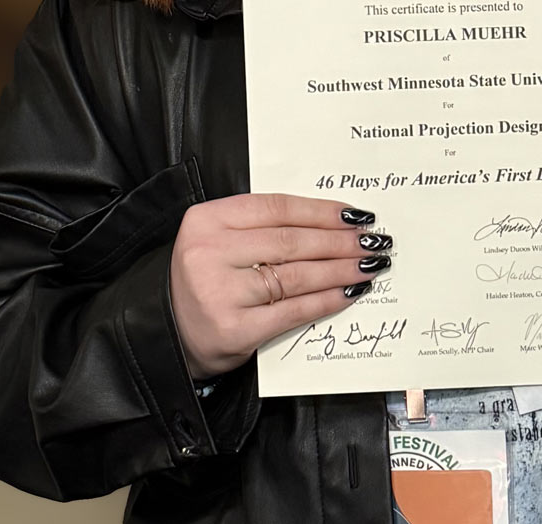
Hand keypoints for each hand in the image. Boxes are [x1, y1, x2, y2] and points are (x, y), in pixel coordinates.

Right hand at [169, 194, 391, 376]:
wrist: (168, 334)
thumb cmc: (204, 282)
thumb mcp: (219, 241)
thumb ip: (261, 228)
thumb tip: (330, 223)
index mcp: (206, 220)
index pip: (276, 207)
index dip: (321, 211)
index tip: (355, 215)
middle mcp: (210, 252)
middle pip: (290, 241)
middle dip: (339, 241)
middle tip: (373, 241)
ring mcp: (221, 292)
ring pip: (296, 275)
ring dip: (340, 269)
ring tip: (369, 265)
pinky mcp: (234, 329)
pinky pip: (293, 310)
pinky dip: (327, 300)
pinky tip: (349, 292)